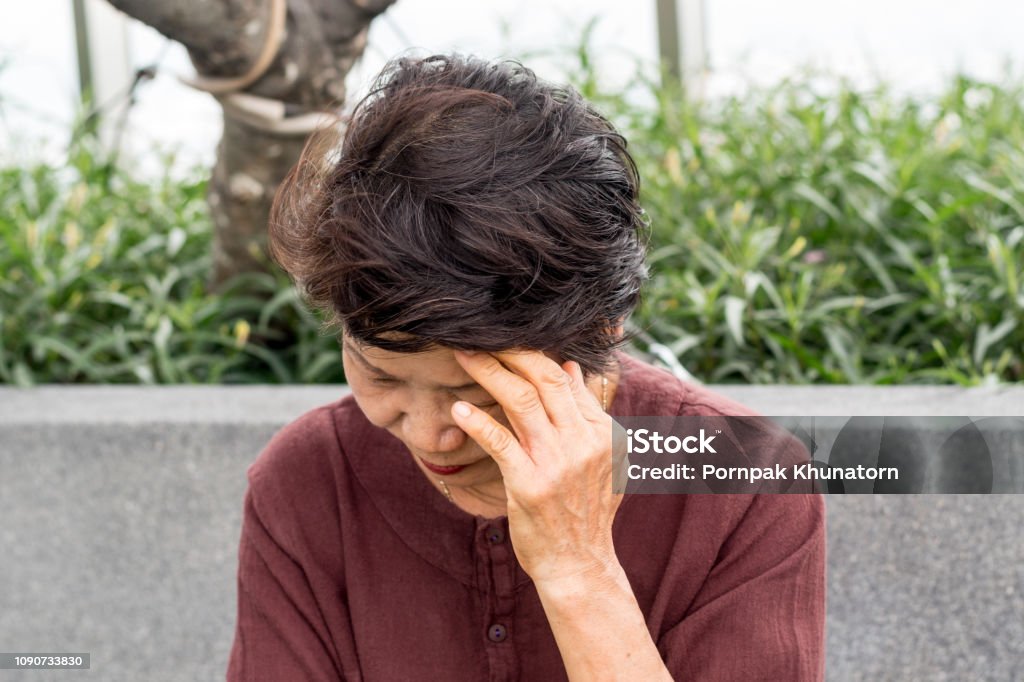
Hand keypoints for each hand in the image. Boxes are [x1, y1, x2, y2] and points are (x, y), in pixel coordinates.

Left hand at [450, 350, 622, 587]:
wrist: (578, 563)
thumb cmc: (584, 509)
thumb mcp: (601, 458)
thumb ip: (586, 412)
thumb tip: (571, 367)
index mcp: (604, 431)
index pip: (565, 378)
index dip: (533, 352)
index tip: (505, 338)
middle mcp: (584, 441)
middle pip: (545, 378)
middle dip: (510, 351)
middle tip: (480, 335)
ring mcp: (557, 462)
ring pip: (520, 401)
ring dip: (488, 373)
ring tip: (464, 356)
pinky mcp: (529, 484)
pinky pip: (499, 442)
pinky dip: (477, 421)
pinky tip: (458, 408)